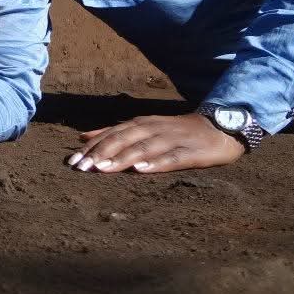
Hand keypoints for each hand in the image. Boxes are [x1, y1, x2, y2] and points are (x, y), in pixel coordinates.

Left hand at [66, 113, 244, 172]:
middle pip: (123, 139)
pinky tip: (141, 170)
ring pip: (143, 148)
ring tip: (103, 169)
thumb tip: (83, 137)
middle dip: (101, 153)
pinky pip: (171, 158)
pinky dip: (155, 163)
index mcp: (141, 123)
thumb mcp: (143, 127)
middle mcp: (153, 128)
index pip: (111, 133)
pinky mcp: (191, 152)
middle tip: (82, 167)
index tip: (72, 160)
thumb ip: (115, 132)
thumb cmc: (176, 131)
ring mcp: (172, 139)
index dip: (91, 146)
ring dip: (121, 158)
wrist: (220, 127)